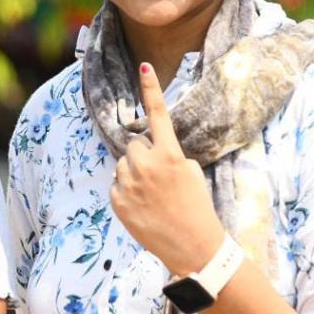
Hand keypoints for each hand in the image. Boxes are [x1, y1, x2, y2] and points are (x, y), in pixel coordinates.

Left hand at [109, 63, 224, 275]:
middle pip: (134, 144)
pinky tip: (142, 207)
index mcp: (170, 155)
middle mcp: (147, 165)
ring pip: (123, 164)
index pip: (159, 114)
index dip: (150, 88)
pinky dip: (125, 192)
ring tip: (151, 196)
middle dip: (142, 155)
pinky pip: (116, 185)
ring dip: (133, 173)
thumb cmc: (197, 207)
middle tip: (157, 177)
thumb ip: (170, 155)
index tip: (143, 66)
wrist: (193, 247)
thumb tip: (149, 150)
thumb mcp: (192, 173)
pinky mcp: (117, 201)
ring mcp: (129, 184)